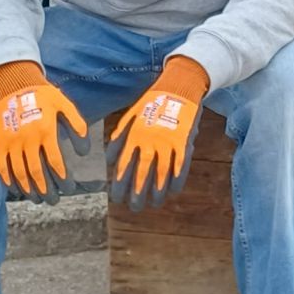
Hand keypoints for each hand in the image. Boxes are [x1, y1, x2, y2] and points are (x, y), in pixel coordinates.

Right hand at [0, 61, 85, 199]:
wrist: (14, 84)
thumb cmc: (43, 95)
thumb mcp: (64, 104)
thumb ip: (76, 124)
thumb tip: (84, 150)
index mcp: (46, 130)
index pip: (55, 161)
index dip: (62, 177)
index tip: (67, 188)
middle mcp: (28, 138)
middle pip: (37, 171)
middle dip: (46, 189)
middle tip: (53, 200)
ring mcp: (11, 141)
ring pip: (19, 172)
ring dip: (28, 188)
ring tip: (37, 198)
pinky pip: (1, 166)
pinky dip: (8, 179)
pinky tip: (16, 189)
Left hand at [108, 54, 208, 208]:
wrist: (179, 86)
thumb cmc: (152, 102)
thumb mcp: (131, 115)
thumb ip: (119, 136)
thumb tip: (108, 159)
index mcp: (134, 134)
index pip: (124, 164)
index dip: (120, 184)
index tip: (116, 198)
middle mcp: (149, 140)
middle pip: (141, 173)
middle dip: (137, 193)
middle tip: (134, 207)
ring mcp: (168, 142)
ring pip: (161, 173)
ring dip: (157, 191)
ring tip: (155, 204)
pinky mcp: (184, 141)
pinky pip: (181, 165)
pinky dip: (177, 180)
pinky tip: (174, 191)